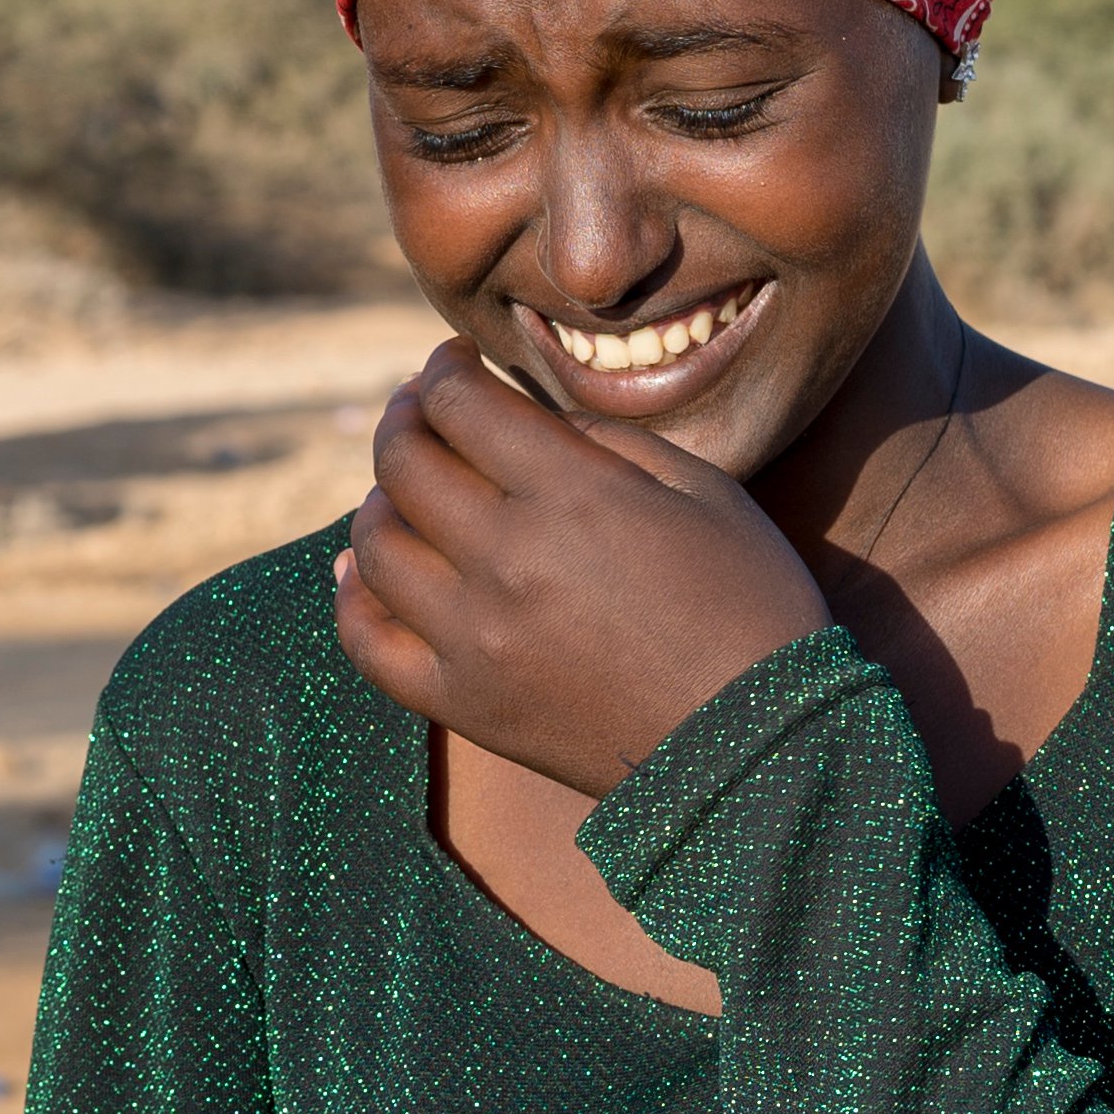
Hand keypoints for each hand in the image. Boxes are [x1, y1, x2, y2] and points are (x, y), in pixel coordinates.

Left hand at [334, 341, 830, 795]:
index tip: (451, 365)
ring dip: (377, 501)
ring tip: (398, 490)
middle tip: (418, 411)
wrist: (762, 747)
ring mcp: (476, 639)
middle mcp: (505, 561)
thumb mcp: (703, 491)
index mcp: (570, 496)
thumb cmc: (751, 605)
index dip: (445, 372)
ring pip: (375, 547)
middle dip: (404, 420)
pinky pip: (370, 644)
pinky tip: (360, 570)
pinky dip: (351, 598)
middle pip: (404, 465)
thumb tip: (525, 418)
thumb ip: (605, 442)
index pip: (462, 406)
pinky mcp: (465, 704)